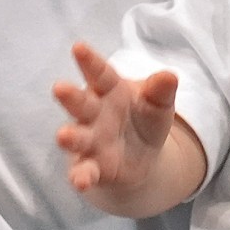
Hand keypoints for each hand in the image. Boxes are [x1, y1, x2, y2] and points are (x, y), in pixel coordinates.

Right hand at [52, 41, 177, 201]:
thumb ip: (161, 91)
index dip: (89, 62)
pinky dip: (80, 177)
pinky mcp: (92, 167)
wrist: (140, 156)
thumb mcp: (158, 104)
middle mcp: (94, 114)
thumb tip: (170, 76)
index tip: (78, 48)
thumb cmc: (144, 119)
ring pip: (77, 138)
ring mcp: (90, 141)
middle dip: (70, 97)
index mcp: (109, 91)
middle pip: (80, 103)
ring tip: (63, 136)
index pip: (100, 74)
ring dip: (70, 137)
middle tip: (59, 88)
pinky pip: (83, 171)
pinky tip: (80, 182)